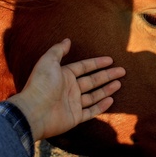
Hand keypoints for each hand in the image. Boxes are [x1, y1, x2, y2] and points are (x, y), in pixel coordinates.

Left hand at [9, 39, 125, 140]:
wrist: (33, 111)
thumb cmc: (41, 84)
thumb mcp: (48, 61)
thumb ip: (58, 50)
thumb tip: (67, 40)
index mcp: (65, 75)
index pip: (84, 67)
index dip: (97, 63)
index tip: (110, 60)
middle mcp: (70, 88)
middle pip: (93, 80)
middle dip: (107, 75)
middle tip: (122, 71)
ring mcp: (73, 103)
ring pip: (94, 95)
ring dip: (106, 89)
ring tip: (119, 83)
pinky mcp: (75, 117)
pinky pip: (91, 111)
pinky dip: (101, 106)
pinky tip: (111, 100)